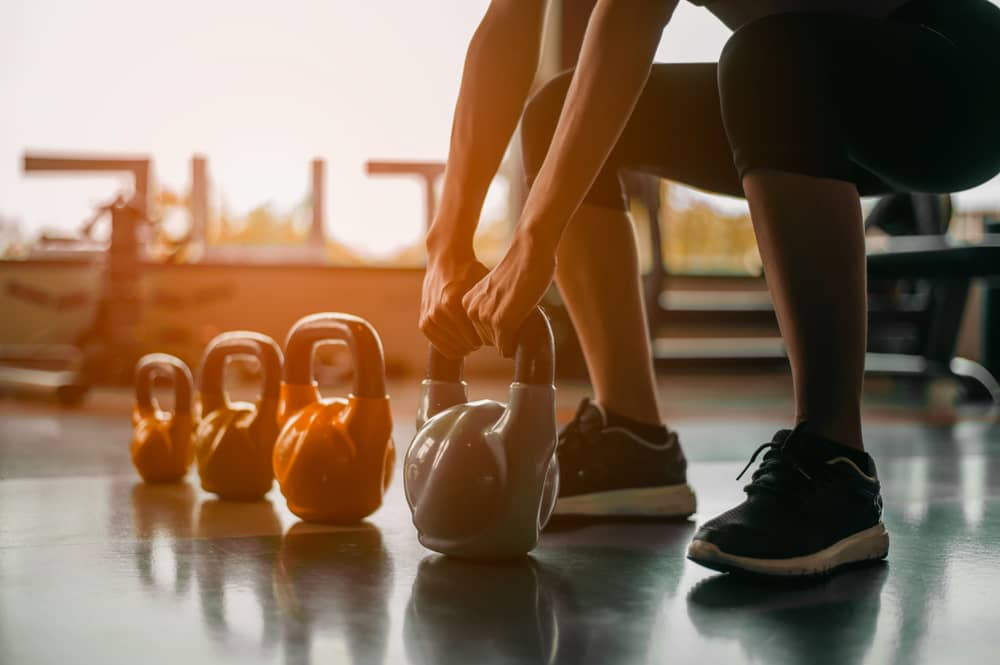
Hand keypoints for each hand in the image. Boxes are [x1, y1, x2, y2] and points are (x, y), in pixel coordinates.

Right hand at [420, 247, 488, 358]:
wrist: (444, 260)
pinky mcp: (423, 323)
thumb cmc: (469, 271)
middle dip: (477, 343)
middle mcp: (438, 311)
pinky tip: (461, 342)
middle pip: (465, 344)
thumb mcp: (484, 284)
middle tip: (484, 337)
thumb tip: (508, 330)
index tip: (494, 334)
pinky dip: (451, 346)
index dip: (488, 340)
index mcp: (453, 302)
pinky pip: (439, 345)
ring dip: (464, 346)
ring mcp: (429, 318)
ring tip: (473, 338)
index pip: (475, 338)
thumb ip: (492, 307)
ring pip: (453, 348)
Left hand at [463, 233, 555, 357]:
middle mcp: (472, 310)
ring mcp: (485, 316)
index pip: (480, 333)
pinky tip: (522, 325)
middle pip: (489, 341)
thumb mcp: (495, 291)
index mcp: (468, 302)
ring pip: (499, 345)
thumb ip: (490, 306)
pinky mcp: (501, 322)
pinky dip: (515, 344)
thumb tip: (495, 329)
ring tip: (520, 312)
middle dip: (505, 334)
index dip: (499, 327)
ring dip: (512, 336)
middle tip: (517, 312)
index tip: (509, 310)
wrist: (530, 253)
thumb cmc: (520, 270)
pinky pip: (506, 348)